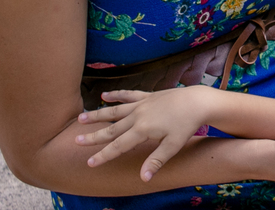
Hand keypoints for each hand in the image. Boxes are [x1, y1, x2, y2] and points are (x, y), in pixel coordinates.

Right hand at [76, 87, 211, 181]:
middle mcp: (139, 115)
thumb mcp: (173, 145)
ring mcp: (142, 104)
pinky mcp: (148, 96)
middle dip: (94, 136)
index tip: (90, 162)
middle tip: (76, 140)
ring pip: (115, 110)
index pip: (119, 146)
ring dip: (98, 114)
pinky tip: (104, 95)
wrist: (198, 101)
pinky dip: (116, 95)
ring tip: (81, 117)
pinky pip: (129, 95)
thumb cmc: (187, 124)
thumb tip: (143, 178)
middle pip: (112, 128)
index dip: (104, 155)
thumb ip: (156, 161)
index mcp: (143, 129)